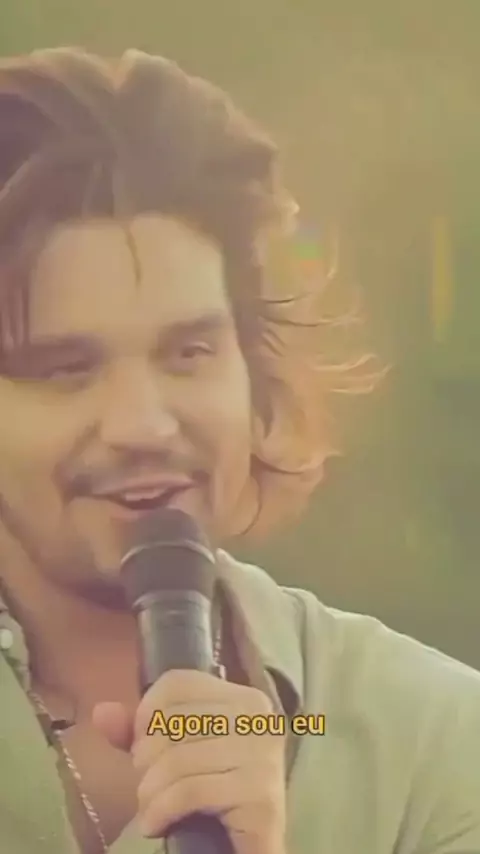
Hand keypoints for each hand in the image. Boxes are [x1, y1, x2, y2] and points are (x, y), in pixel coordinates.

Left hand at [92, 670, 286, 853]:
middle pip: (173, 722)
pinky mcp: (259, 796)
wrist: (249, 850)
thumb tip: (101, 712)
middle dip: (146, 760)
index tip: (142, 747)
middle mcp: (258, 719)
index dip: (147, 714)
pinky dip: (160, 812)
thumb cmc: (212, 797)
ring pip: (177, 760)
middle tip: (149, 786)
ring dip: (149, 793)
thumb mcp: (173, 757)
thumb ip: (140, 733)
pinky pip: (189, 792)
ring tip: (150, 809)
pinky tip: (155, 826)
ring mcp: (264, 756)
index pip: (178, 683)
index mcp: (243, 698)